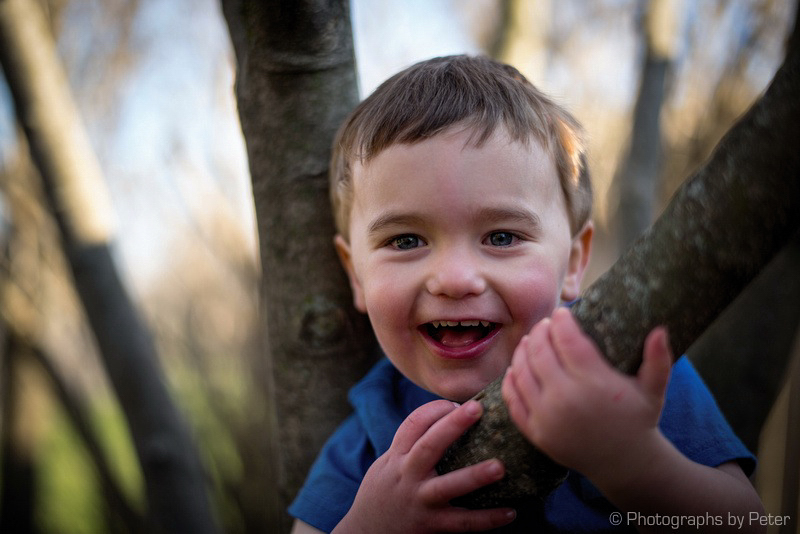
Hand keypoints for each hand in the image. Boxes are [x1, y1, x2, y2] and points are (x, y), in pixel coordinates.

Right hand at [334, 399, 515, 532]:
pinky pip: (462, 523)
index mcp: (397, 457)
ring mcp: (419, 501)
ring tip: (500, 467)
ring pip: (448, 486)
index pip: (413, 425)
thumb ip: (411, 446)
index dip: (435, 410)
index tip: (456, 404)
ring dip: (474, 476)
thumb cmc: (384, 492)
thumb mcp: (388, 464)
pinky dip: (487, 519)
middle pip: (429, 446)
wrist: (364, 533)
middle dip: (451, 426)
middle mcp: (407, 476)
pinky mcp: (430, 526)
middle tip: (477, 408)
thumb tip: (449, 419)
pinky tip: (510, 512)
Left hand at [501, 307, 672, 487]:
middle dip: (539, 332)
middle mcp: (566, 399)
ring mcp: (547, 417)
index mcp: (594, 383)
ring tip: (529, 341)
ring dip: (522, 351)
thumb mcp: (654, 390)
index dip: (561, 322)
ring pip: (521, 372)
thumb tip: (661, 329)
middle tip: (544, 325)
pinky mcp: (535, 433)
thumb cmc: (638, 421)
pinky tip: (514, 368)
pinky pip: (513, 400)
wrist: (624, 465)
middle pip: (539, 352)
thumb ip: (659, 359)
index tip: (561, 313)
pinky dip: (510, 380)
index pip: (567, 340)